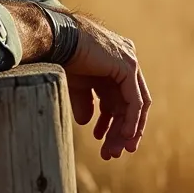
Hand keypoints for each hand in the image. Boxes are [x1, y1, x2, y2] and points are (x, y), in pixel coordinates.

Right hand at [62, 14, 150, 159]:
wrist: (58, 39)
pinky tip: (125, 136)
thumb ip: (84, 102)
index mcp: (114, 65)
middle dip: (120, 131)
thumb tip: (85, 122)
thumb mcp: (76, 85)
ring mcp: (129, 62)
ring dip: (126, 131)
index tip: (105, 142)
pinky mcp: (128, 66)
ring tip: (113, 151)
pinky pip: (135, 101)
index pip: (120, 100)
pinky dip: (132, 120)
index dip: (114, 123)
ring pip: (135, 105)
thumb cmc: (62, 56)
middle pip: (129, 105)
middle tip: (112, 153)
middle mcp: (126, 62)